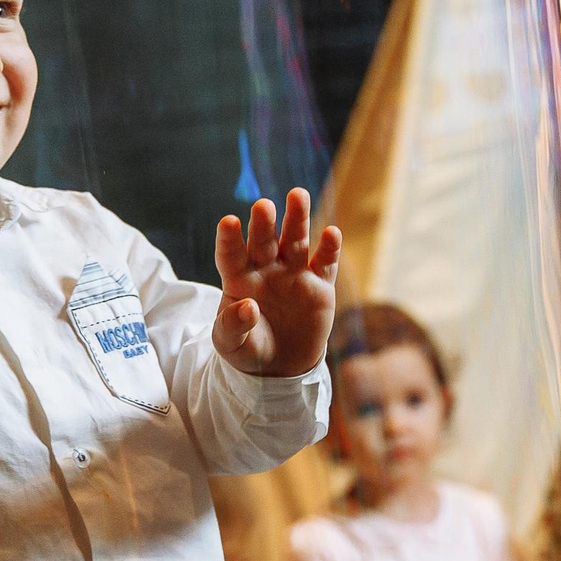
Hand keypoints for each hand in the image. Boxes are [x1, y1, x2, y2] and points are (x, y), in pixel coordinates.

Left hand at [213, 189, 343, 377]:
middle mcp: (266, 269)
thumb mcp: (231, 346)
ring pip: (296, 240)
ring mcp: (294, 273)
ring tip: (297, 195)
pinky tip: (331, 233)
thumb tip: (247, 307)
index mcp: (239, 279)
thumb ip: (233, 327)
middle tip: (262, 205)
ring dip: (297, 218)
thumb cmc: (249, 350)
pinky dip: (330, 248)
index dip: (229, 239)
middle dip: (264, 222)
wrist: (281, 366)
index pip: (230, 255)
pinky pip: (325, 263)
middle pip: (265, 240)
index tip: (228, 222)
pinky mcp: (320, 285)